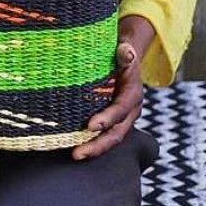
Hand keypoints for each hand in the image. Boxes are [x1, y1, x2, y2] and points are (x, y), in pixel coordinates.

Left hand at [72, 15, 152, 160]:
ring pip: (109, 139)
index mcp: (133, 95)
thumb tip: (127, 51)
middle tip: (77, 153)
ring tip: (75, 155)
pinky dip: (90, 143)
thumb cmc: (121, 55)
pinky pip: (103, 136)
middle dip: (98, 146)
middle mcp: (129, 111)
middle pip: (116, 134)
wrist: (127, 59)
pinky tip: (73, 147)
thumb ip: (126, 53)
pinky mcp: (112, 122)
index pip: (120, 110)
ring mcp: (121, 119)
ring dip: (93, 149)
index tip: (89, 126)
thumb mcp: (125, 50)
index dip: (107, 119)